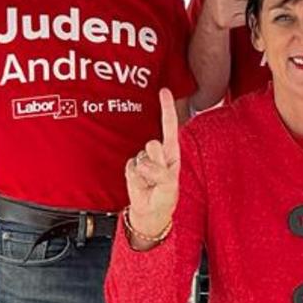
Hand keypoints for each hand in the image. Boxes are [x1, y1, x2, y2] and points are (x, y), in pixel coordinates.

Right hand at [125, 88, 179, 240]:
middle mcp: (158, 152)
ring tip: (150, 184)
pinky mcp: (131, 167)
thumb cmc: (165, 195)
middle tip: (158, 178)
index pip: (169, 125)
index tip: (164, 91)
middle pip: (152, 144)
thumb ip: (161, 173)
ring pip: (141, 158)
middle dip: (155, 162)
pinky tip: (141, 184)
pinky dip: (136, 179)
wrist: (150, 210)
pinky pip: (131, 168)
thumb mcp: (170, 185)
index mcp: (172, 151)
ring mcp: (143, 158)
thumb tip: (145, 163)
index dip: (166, 108)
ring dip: (146, 174)